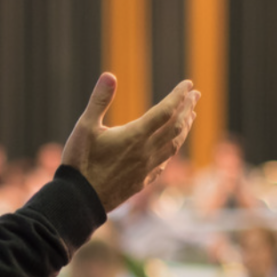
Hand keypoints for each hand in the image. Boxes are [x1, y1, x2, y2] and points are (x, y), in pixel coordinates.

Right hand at [62, 73, 198, 211]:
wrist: (79, 200)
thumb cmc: (80, 162)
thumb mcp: (85, 127)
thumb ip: (99, 100)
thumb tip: (110, 75)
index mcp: (135, 136)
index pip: (165, 111)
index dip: (178, 96)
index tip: (189, 84)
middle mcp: (146, 152)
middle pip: (175, 127)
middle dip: (187, 109)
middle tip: (196, 95)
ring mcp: (146, 169)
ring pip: (174, 145)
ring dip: (185, 128)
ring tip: (191, 116)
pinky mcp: (142, 182)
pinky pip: (165, 162)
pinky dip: (173, 148)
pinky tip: (172, 146)